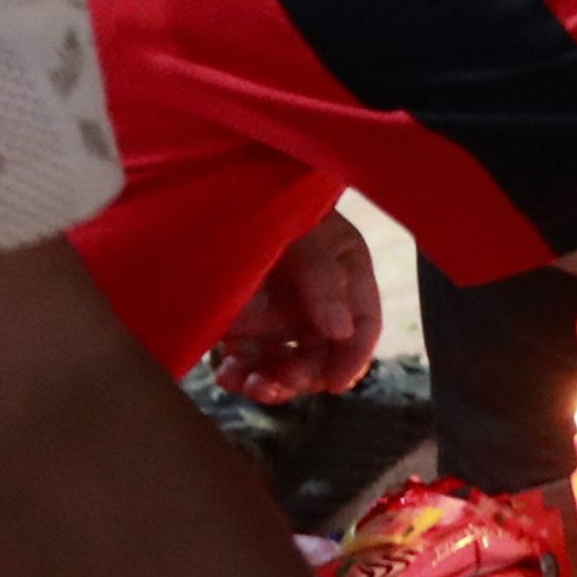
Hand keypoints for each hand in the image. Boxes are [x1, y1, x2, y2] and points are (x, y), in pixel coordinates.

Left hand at [202, 211, 382, 403]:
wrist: (212, 189)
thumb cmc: (271, 200)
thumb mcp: (307, 233)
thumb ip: (325, 279)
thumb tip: (340, 332)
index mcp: (346, 274)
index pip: (363, 325)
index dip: (353, 357)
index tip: (336, 384)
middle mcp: (317, 301)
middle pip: (323, 355)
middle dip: (304, 376)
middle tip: (279, 382)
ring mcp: (277, 315)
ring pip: (285, 366)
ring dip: (272, 384)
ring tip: (251, 386)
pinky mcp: (241, 325)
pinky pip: (246, 363)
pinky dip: (239, 376)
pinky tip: (228, 376)